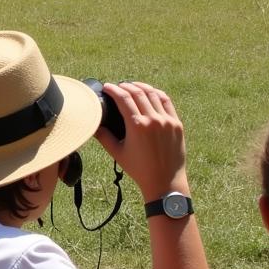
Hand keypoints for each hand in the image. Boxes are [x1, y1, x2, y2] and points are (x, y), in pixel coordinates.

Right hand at [96, 82, 189, 202]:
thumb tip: (92, 124)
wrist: (165, 181)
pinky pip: (166, 101)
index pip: (123, 98)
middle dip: (125, 86)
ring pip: (153, 93)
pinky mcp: (177, 124)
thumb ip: (103, 136)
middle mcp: (153, 120)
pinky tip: (149, 92)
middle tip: (117, 86)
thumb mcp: (117, 153)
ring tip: (132, 86)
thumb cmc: (138, 169)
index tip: (106, 87)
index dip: (113, 89)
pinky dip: (156, 93)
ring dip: (141, 86)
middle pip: (137, 92)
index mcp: (137, 126)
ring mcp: (167, 120)